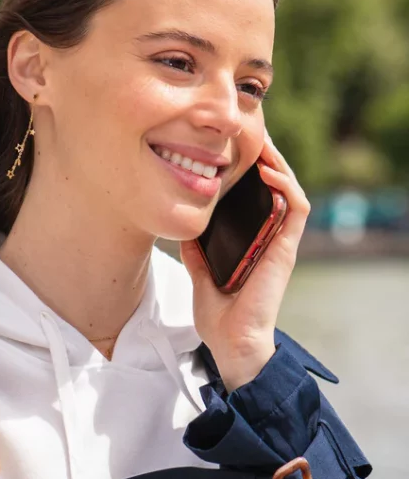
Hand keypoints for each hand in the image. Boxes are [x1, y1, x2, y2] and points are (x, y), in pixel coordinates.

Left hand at [180, 136, 309, 391]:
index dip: (250, 173)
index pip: (256, 199)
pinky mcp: (285, 250)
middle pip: (274, 189)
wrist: (232, 344)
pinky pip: (294, 210)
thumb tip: (184, 231)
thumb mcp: (200, 277)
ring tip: (262, 143)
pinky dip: (285, 187)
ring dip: (279, 164)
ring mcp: (279, 244)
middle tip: (248, 134)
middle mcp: (269, 240)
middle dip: (264, 159)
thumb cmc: (220, 319)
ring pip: (289, 192)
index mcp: (252, 244)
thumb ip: (197, 254)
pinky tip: (268, 171)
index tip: (232, 150)